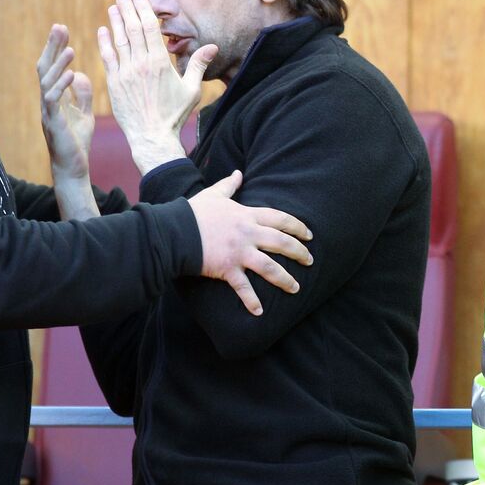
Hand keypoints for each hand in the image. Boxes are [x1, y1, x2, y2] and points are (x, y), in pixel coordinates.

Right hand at [38, 24, 93, 180]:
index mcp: (55, 97)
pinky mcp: (53, 123)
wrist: (74, 168)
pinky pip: (54, 101)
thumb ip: (82, 94)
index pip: (53, 66)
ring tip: (70, 48)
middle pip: (45, 68)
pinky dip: (62, 86)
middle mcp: (48, 101)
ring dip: (59, 64)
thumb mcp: (84, 113)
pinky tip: (72, 74)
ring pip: (48, 82)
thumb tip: (82, 74)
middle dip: (52, 47)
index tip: (63, 28)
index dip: (56, 47)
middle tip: (59, 27)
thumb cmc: (76, 142)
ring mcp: (48, 112)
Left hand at [98, 0, 216, 174]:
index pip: (150, 29)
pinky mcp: (114, 84)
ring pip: (119, 41)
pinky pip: (108, 58)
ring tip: (113, 7)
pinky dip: (105, 43)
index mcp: (160, 63)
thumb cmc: (174, 115)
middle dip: (127, 10)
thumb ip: (198, 65)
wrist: (152, 137)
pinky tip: (103, 31)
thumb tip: (212, 46)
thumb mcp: (192, 89)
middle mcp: (141, 65)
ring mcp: (125, 73)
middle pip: (133, 30)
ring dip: (115, 22)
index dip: (143, 11)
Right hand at [187, 171, 314, 314]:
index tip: (309, 235)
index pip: (280, 219)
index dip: (298, 227)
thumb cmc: (194, 212)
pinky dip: (251, 301)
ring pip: (270, 267)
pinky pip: (243, 287)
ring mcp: (239, 252)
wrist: (174, 231)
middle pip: (282, 242)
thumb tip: (238, 172)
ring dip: (285, 279)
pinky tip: (259, 312)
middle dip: (299, 252)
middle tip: (310, 260)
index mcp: (247, 215)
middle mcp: (248, 234)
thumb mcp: (214, 194)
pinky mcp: (227, 269)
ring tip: (296, 288)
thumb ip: (229, 185)